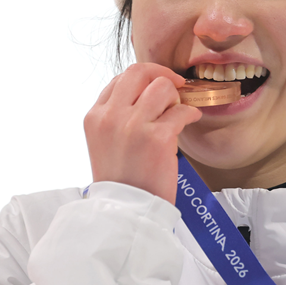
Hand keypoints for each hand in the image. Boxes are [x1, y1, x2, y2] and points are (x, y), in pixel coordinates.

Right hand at [84, 63, 202, 203]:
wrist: (127, 212)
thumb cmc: (122, 179)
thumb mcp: (105, 141)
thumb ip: (118, 115)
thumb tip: (146, 90)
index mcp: (95, 116)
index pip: (121, 78)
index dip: (144, 79)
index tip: (157, 86)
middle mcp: (110, 117)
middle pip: (140, 72)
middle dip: (162, 75)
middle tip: (175, 87)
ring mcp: (133, 126)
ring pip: (163, 86)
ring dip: (175, 97)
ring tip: (177, 113)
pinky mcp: (158, 138)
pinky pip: (181, 111)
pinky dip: (190, 114)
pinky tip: (190, 120)